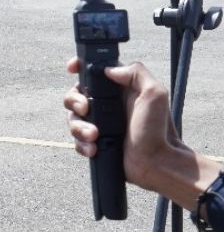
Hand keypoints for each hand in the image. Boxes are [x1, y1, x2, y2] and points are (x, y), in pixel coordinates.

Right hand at [62, 57, 198, 205]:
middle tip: (85, 109)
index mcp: (120, 89)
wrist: (157, 164)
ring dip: (78, 126)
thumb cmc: (159, 131)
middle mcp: (107, 104)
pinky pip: (76, 139)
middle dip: (74, 100)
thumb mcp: (155, 94)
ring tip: (93, 135)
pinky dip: (81, 144)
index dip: (80, 67)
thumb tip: (110, 70)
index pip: (94, 72)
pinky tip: (93, 148)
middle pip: (75, 94)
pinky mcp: (94, 142)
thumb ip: (136, 73)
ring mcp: (99, 124)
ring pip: (72, 118)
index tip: (73, 68)